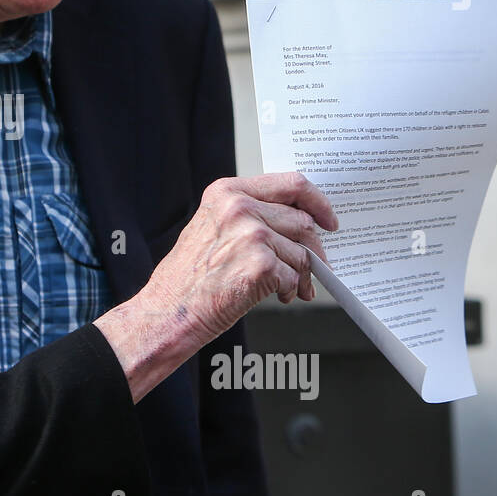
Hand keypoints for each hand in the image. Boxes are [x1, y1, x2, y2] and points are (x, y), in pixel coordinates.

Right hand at [96, 172, 337, 401]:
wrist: (168, 311)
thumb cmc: (188, 277)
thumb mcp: (212, 227)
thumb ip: (249, 214)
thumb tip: (296, 222)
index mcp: (227, 192)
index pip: (290, 184)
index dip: (317, 201)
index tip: (328, 219)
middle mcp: (239, 208)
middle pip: (302, 221)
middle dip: (313, 249)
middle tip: (315, 267)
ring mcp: (251, 235)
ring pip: (301, 252)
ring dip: (301, 275)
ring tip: (289, 289)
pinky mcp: (260, 266)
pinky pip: (295, 277)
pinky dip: (291, 290)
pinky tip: (277, 296)